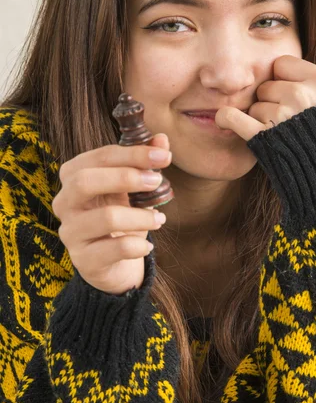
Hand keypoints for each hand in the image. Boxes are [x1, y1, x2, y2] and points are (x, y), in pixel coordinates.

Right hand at [52, 133, 171, 294]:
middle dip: (125, 177)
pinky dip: (137, 245)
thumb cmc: (122, 215)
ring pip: (105, 217)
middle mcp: (65, 202)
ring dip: (141, 216)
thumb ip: (146, 161)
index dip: (134, 153)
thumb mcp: (134, 187)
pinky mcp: (83, 260)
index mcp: (74, 176)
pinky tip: (147, 245)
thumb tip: (162, 139)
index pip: (100, 157)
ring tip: (160, 218)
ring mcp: (70, 232)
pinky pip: (113, 249)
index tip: (164, 156)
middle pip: (85, 181)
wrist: (114, 263)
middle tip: (157, 181)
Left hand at [215, 55, 315, 140]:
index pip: (280, 64)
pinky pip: (232, 117)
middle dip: (269, 101)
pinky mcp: (264, 137)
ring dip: (258, 118)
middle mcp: (303, 95)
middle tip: (284, 120)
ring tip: (278, 133)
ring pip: (252, 104)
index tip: (288, 95)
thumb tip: (272, 63)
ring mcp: (284, 116)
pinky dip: (226, 119)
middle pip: (265, 85)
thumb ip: (305, 79)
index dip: (281, 79)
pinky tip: (224, 120)